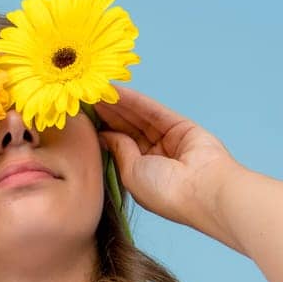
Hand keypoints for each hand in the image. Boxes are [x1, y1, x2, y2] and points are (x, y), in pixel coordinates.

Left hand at [93, 88, 244, 236]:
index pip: (118, 148)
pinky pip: (152, 110)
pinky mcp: (179, 125)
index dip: (101, 132)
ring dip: (117, 104)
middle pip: (126, 130)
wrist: (199, 189)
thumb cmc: (164, 192)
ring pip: (138, 118)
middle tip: (86, 96)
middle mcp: (154, 158)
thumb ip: (118, 150)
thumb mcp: (131, 173)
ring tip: (97, 89)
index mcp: (141, 177)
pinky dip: (134, 100)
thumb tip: (104, 135)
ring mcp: (167, 141)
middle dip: (107, 114)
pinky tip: (117, 90)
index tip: (83, 118)